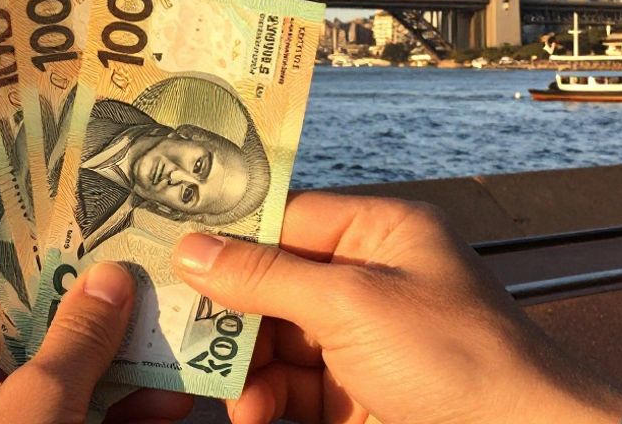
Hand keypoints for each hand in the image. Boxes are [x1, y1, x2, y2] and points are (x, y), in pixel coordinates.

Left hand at [0, 261, 194, 423]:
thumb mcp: (40, 408)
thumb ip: (76, 340)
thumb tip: (108, 276)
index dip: (40, 263)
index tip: (94, 232)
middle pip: (32, 336)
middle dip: (96, 316)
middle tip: (148, 280)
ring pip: (66, 383)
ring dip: (122, 367)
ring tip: (176, 338)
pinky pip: (79, 423)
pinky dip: (123, 415)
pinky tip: (172, 402)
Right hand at [171, 192, 621, 423]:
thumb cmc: (457, 357)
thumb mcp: (351, 304)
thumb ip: (265, 277)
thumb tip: (190, 250)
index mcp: (377, 233)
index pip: (282, 218)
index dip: (224, 233)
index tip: (165, 243)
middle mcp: (365, 278)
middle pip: (267, 281)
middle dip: (223, 308)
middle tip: (172, 323)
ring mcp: (357, 338)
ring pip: (269, 337)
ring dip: (238, 361)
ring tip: (215, 383)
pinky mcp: (350, 392)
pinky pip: (286, 384)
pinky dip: (261, 396)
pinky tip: (249, 410)